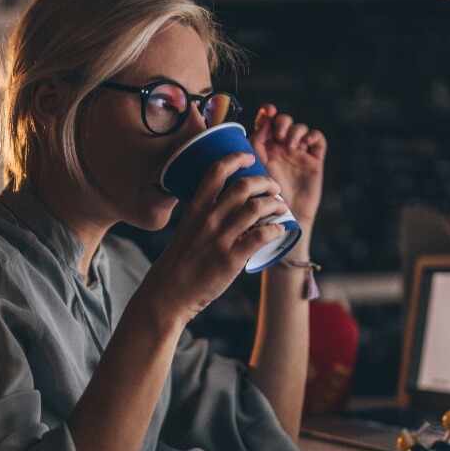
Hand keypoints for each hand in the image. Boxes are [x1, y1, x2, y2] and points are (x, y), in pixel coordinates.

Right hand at [141, 152, 289, 322]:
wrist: (169, 293)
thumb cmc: (179, 261)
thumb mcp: (187, 229)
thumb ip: (205, 215)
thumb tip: (230, 206)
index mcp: (195, 208)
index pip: (216, 171)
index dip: (236, 158)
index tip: (250, 157)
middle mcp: (208, 219)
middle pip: (243, 186)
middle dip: (265, 181)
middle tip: (274, 188)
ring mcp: (220, 239)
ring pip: (256, 208)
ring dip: (275, 204)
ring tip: (281, 207)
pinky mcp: (231, 259)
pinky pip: (261, 237)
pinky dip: (275, 229)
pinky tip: (280, 230)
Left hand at [248, 104, 325, 226]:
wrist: (282, 220)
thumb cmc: (262, 200)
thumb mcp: (253, 170)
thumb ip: (253, 147)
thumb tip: (258, 125)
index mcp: (263, 149)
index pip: (266, 122)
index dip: (267, 113)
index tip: (268, 112)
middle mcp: (280, 150)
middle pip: (284, 121)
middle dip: (282, 122)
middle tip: (278, 135)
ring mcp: (298, 155)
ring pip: (300, 128)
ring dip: (295, 130)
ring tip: (289, 145)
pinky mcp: (314, 162)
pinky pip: (318, 140)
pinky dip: (312, 136)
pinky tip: (304, 144)